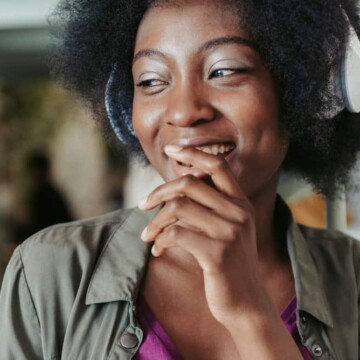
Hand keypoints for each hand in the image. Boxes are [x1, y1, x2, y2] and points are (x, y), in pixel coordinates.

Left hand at [138, 145, 268, 324]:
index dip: (192, 152)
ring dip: (155, 221)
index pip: (217, 165)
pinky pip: (176, 233)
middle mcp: (238, 212)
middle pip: (189, 183)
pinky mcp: (217, 253)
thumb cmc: (228, 264)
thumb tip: (173, 190)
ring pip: (178, 207)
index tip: (170, 149)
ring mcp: (230, 231)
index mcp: (241, 202)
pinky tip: (158, 251)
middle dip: (159, 192)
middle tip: (142, 204)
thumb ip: (207, 208)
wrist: (246, 303)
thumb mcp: (225, 230)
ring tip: (148, 235)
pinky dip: (160, 240)